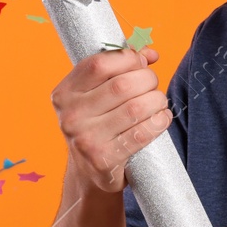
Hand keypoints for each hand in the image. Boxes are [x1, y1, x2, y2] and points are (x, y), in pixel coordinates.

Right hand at [51, 46, 173, 193]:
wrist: (90, 172)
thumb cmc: (98, 124)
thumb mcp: (97, 94)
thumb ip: (119, 69)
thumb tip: (149, 54)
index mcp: (65, 93)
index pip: (100, 64)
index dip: (128, 59)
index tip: (141, 64)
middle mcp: (71, 115)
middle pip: (122, 85)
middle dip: (148, 81)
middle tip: (153, 86)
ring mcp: (85, 139)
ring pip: (135, 108)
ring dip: (157, 101)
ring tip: (159, 103)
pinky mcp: (103, 160)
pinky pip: (140, 134)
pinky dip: (158, 122)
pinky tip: (161, 118)